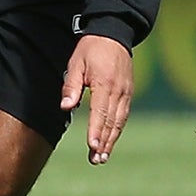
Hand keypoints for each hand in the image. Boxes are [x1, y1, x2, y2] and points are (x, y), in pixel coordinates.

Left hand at [61, 34, 133, 164]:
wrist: (113, 36)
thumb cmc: (90, 50)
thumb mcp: (76, 64)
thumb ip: (71, 86)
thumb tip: (66, 107)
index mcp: (104, 84)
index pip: (99, 112)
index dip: (96, 130)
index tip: (92, 146)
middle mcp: (119, 91)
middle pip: (111, 122)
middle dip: (104, 142)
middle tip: (96, 159)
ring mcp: (127, 93)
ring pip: (119, 121)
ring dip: (111, 140)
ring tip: (102, 156)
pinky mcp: (129, 93)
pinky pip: (123, 115)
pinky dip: (117, 129)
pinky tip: (110, 140)